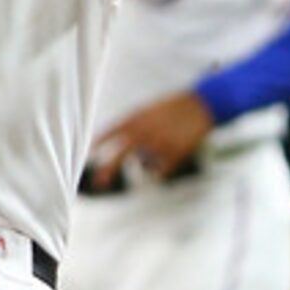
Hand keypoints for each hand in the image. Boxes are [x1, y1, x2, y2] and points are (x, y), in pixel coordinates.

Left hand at [90, 88, 215, 187]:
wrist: (199, 106)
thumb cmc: (173, 107)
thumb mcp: (147, 109)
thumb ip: (132, 124)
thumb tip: (119, 139)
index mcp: (136, 119)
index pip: (111, 132)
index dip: (99, 143)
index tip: (89, 153)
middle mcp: (144, 133)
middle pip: (120, 156)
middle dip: (107, 171)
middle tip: (98, 183)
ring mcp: (158, 145)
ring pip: (144, 165)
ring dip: (148, 161)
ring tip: (162, 147)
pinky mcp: (172, 155)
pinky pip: (161, 170)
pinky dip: (163, 166)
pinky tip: (171, 153)